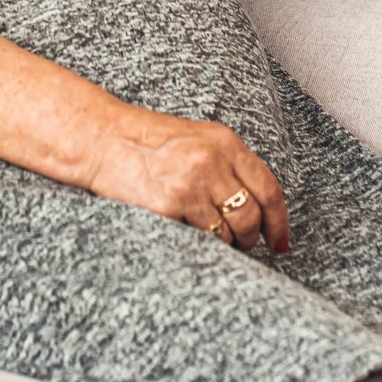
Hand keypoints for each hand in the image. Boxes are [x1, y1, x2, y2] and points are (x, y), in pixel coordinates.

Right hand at [80, 104, 290, 255]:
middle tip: (241, 243)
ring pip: (228, 232)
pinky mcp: (168, 206)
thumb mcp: (196, 139)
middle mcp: (212, 161)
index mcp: (224, 142)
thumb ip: (227, 164)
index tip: (280, 241)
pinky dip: (198, 242)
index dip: (279, 221)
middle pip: (250, 215)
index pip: (268, 188)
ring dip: (224, 243)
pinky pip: (199, 238)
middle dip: (250, 238)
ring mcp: (190, 185)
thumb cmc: (145, 140)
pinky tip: (185, 231)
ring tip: (210, 236)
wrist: (101, 138)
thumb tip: (256, 205)